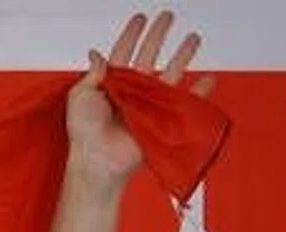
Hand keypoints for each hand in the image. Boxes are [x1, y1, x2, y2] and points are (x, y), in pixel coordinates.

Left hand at [65, 11, 213, 190]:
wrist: (99, 159)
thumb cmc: (85, 133)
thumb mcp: (79, 97)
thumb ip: (92, 73)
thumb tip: (96, 53)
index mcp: (111, 84)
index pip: (123, 52)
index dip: (132, 34)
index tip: (140, 19)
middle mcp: (131, 91)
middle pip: (150, 55)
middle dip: (159, 34)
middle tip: (168, 17)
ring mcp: (147, 104)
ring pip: (170, 72)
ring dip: (183, 54)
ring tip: (192, 38)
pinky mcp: (160, 119)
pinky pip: (183, 103)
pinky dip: (198, 92)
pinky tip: (207, 80)